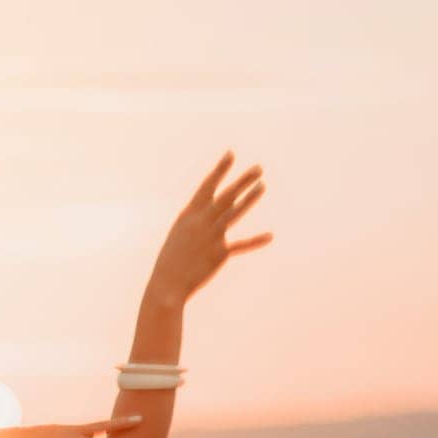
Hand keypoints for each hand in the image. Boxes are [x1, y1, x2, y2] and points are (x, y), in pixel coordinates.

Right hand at [150, 150, 271, 304]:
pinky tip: (270, 236)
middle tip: (259, 168)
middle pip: (226, 196)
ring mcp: (212, 236)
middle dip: (243, 181)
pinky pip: (241, 245)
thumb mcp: (182, 232)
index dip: (220, 170)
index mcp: (189, 214)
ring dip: (249, 199)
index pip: (207, 186)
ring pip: (234, 213)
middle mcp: (202, 221)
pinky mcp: (220, 253)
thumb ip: (200, 219)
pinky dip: (255, 241)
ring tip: (262, 186)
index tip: (231, 154)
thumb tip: (221, 208)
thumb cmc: (172, 258)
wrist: (168, 283)